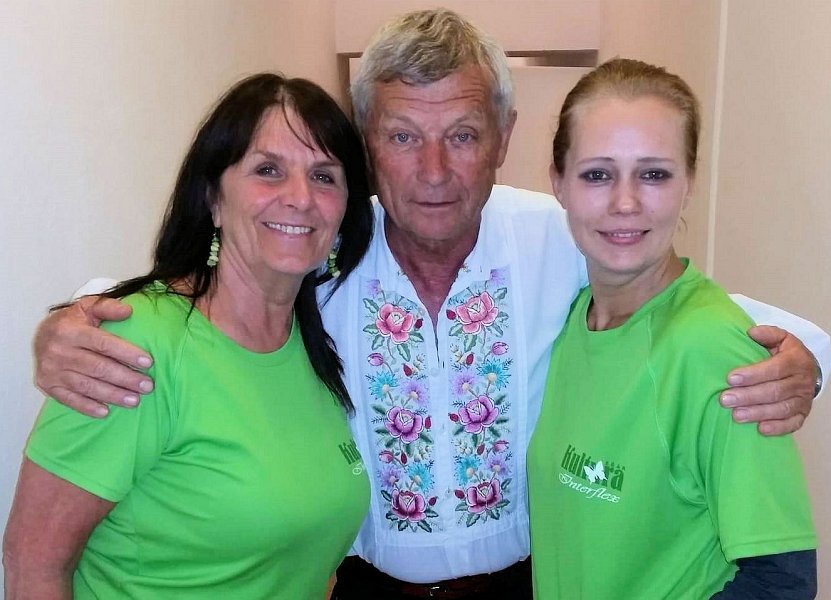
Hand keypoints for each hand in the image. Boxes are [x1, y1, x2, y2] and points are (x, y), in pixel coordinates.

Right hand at [33, 296, 153, 416]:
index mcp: (70, 330)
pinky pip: (69, 399)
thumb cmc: (73, 322)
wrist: (41, 334)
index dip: (127, 353)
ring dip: (112, 395)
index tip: (148, 362)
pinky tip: (106, 412)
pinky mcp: (47, 385)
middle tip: (147, 386)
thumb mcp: (88, 307)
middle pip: (97, 368)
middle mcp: (58, 351)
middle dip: (125, 378)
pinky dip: (88, 407)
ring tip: (134, 400)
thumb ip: (108, 307)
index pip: (103, 344)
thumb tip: (128, 311)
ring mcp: (51, 370)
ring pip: (86, 386)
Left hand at [720, 325, 816, 435]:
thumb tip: (751, 332)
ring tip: (736, 416)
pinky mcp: (802, 414)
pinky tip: (760, 429)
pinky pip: (792, 424)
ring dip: (758, 413)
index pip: (775, 369)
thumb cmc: (786, 354)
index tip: (730, 378)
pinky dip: (778, 428)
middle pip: (775, 391)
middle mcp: (801, 382)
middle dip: (748, 396)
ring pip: (781, 409)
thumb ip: (767, 334)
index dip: (753, 375)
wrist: (808, 369)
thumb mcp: (781, 338)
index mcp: (795, 361)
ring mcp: (803, 400)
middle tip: (725, 400)